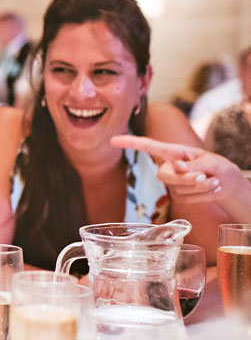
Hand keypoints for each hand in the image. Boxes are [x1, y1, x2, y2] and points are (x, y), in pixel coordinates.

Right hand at [110, 135, 243, 202]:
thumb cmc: (218, 166)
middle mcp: (168, 166)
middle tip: (205, 176)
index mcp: (173, 152)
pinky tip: (211, 188)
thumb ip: (194, 165)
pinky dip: (204, 195)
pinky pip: (187, 199)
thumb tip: (178, 168)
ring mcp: (172, 182)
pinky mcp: (178, 195)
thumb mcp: (211, 162)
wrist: (227, 182)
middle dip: (187, 179)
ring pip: (179, 189)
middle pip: (164, 175)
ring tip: (214, 180)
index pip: (147, 146)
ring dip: (201, 187)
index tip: (113, 141)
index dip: (130, 143)